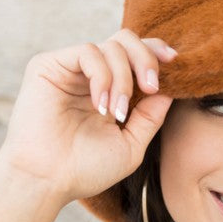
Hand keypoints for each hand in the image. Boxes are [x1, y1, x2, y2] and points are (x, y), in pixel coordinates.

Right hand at [0, 28, 176, 208]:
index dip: (155, 53)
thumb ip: (150, 117)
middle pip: (126, 40)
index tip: (174, 62)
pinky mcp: (49, 65)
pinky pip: (88, 51)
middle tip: (151, 87)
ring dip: (123, 79)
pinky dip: (103, 76)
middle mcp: (90, 76)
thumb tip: (170, 90)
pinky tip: (100, 105)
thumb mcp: (131, 144)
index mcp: (110, 91)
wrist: (48, 181)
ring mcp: (70, 70)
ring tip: (116, 113)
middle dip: (146, 59)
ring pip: (111, 46)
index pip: (135, 56)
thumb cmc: (85, 170)